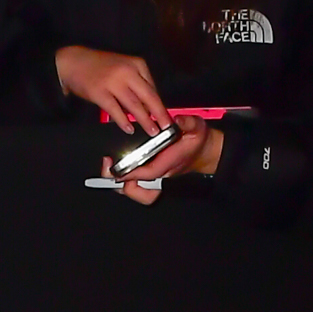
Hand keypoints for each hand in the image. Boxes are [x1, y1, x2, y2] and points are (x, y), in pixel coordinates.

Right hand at [55, 44, 169, 131]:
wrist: (74, 62)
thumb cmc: (100, 67)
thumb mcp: (124, 67)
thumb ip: (137, 83)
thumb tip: (148, 105)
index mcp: (137, 65)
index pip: (153, 88)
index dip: (161, 105)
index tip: (167, 118)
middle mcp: (127, 72)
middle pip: (148, 96)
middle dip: (159, 114)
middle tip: (167, 127)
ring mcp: (113, 82)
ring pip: (134, 104)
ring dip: (144, 120)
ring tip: (152, 131)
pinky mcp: (99, 92)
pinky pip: (115, 109)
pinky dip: (122, 120)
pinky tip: (129, 129)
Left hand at [101, 114, 223, 204]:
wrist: (204, 151)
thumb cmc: (197, 141)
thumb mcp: (196, 126)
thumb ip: (188, 122)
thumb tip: (178, 120)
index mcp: (167, 164)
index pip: (147, 173)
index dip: (130, 173)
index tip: (116, 168)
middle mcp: (159, 175)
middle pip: (137, 190)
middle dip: (121, 184)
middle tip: (108, 168)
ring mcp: (155, 179)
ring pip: (134, 191)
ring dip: (121, 184)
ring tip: (110, 169)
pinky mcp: (151, 177)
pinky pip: (135, 186)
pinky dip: (125, 180)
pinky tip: (118, 169)